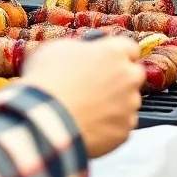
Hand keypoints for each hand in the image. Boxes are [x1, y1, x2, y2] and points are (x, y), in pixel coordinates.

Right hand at [22, 36, 144, 157]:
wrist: (43, 121)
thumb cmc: (47, 81)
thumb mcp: (58, 48)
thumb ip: (81, 46)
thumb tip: (87, 50)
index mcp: (114, 52)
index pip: (129, 48)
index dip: (116, 55)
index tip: (106, 61)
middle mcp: (128, 77)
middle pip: (133, 74)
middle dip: (119, 79)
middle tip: (95, 86)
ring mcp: (128, 106)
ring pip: (128, 102)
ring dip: (115, 103)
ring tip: (87, 108)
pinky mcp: (124, 130)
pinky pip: (121, 125)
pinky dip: (109, 125)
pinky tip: (89, 123)